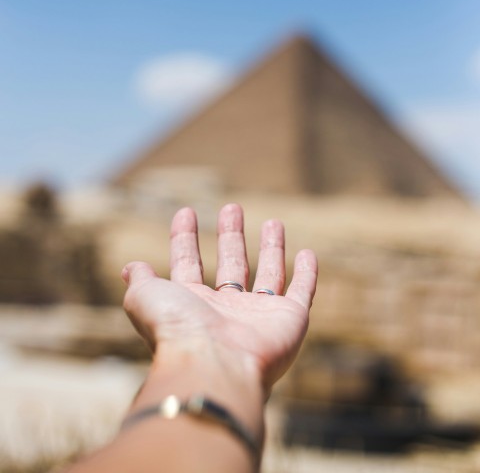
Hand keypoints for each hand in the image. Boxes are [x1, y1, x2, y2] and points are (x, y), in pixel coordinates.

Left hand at [122, 203, 316, 393]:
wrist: (215, 364)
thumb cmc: (177, 330)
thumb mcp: (146, 299)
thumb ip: (140, 283)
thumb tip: (129, 268)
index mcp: (192, 305)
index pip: (188, 264)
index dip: (185, 239)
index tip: (186, 212)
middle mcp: (226, 311)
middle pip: (231, 265)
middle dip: (231, 236)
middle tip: (232, 207)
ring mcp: (260, 316)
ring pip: (268, 275)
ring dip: (272, 249)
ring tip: (273, 221)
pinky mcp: (290, 320)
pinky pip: (302, 292)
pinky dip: (307, 274)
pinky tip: (308, 253)